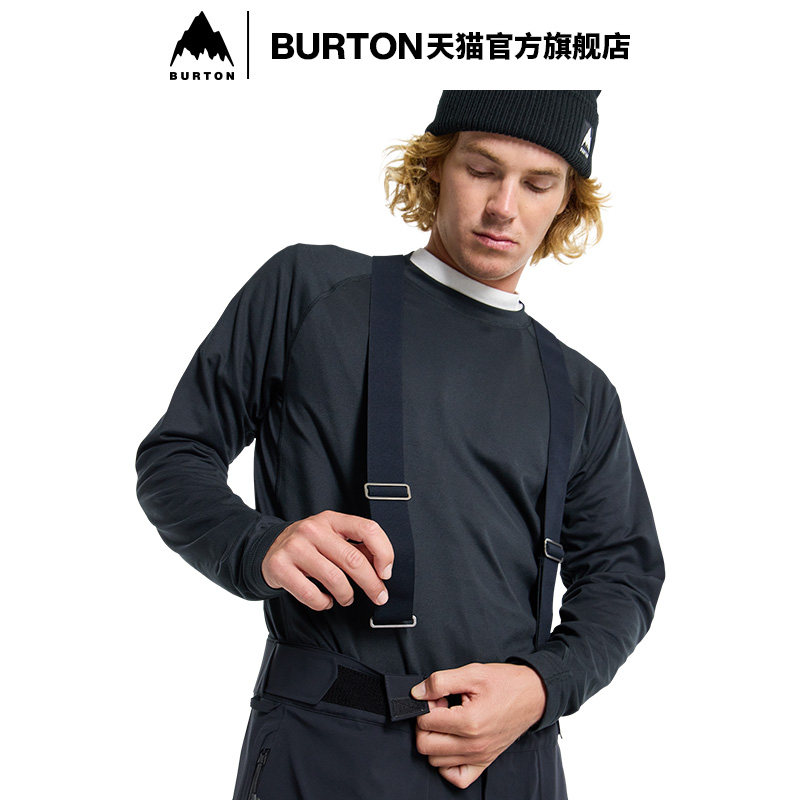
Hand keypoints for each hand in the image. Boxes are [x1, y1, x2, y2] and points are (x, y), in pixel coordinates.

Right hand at [261, 510, 393, 610]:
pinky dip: (323, 603)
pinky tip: (325, 601)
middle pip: (353, 559)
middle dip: (372, 583)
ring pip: (334, 579)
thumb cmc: (309, 545)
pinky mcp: (279, 566)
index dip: (384, 552)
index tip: (386, 572)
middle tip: (379, 596)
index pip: (368, 529)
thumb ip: (357, 547)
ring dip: (346, 595)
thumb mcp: (333, 537)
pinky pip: (310, 594)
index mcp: (332, 519)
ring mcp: (295, 547)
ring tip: (346, 598)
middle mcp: (313, 529)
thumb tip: (382, 568)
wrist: (269, 549)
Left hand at [410, 662, 546, 788]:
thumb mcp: (472, 672)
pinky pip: (456, 777)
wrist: (533, 695)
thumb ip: (440, 682)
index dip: (425, 705)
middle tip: (440, 709)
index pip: (425, 722)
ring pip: (436, 761)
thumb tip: (417, 693)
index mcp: (469, 722)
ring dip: (436, 741)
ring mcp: (479, 757)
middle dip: (426, 725)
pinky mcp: (485, 762)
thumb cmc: (505, 683)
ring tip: (449, 722)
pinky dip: (447, 764)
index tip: (437, 697)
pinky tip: (451, 743)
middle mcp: (473, 745)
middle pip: (425, 746)